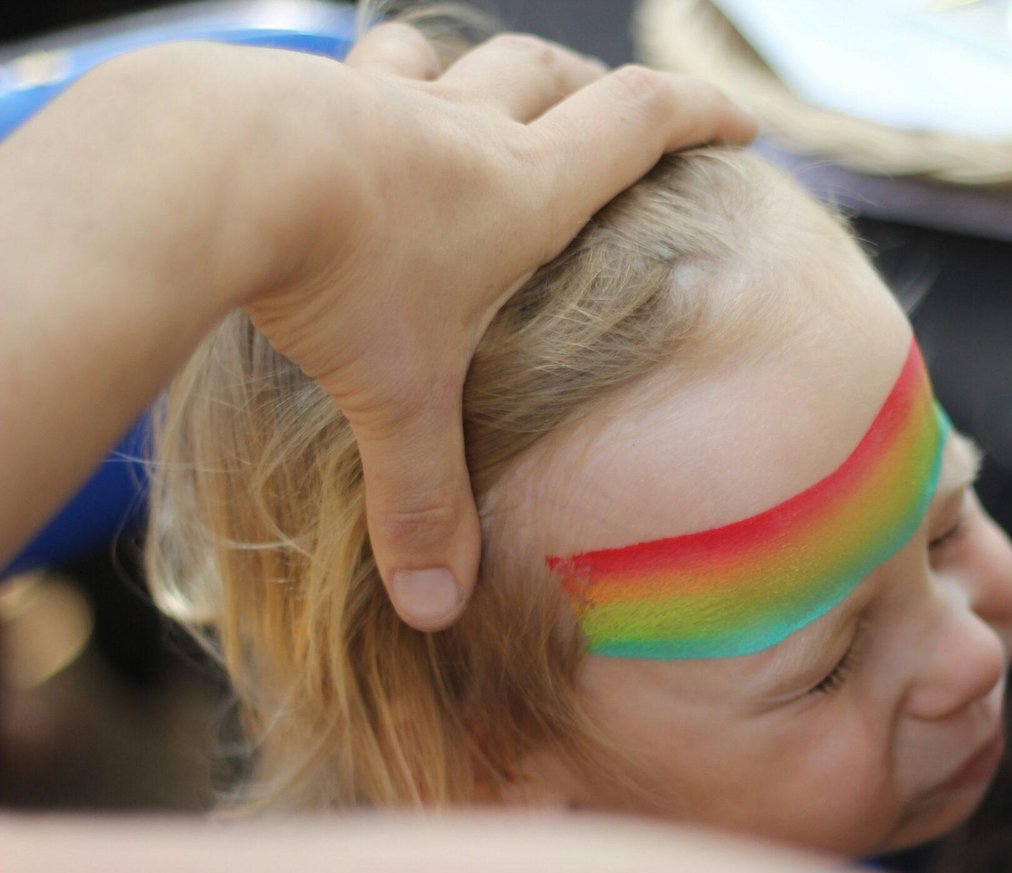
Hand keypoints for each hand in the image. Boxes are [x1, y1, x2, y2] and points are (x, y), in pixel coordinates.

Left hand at [246, 26, 756, 629]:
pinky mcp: (307, 88)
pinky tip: (355, 119)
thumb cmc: (329, 277)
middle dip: (598, 88)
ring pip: (457, 56)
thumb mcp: (395, 400)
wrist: (204, 171)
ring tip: (485, 98)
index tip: (739, 121)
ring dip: (484, 72)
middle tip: (616, 114)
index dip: (702, 114)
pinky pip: (365, 68)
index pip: (642, 123)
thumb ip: (421, 502)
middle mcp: (464, 126)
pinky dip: (385, 84)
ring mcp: (384, 96)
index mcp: (522, 191)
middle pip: (555, 74)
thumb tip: (433, 610)